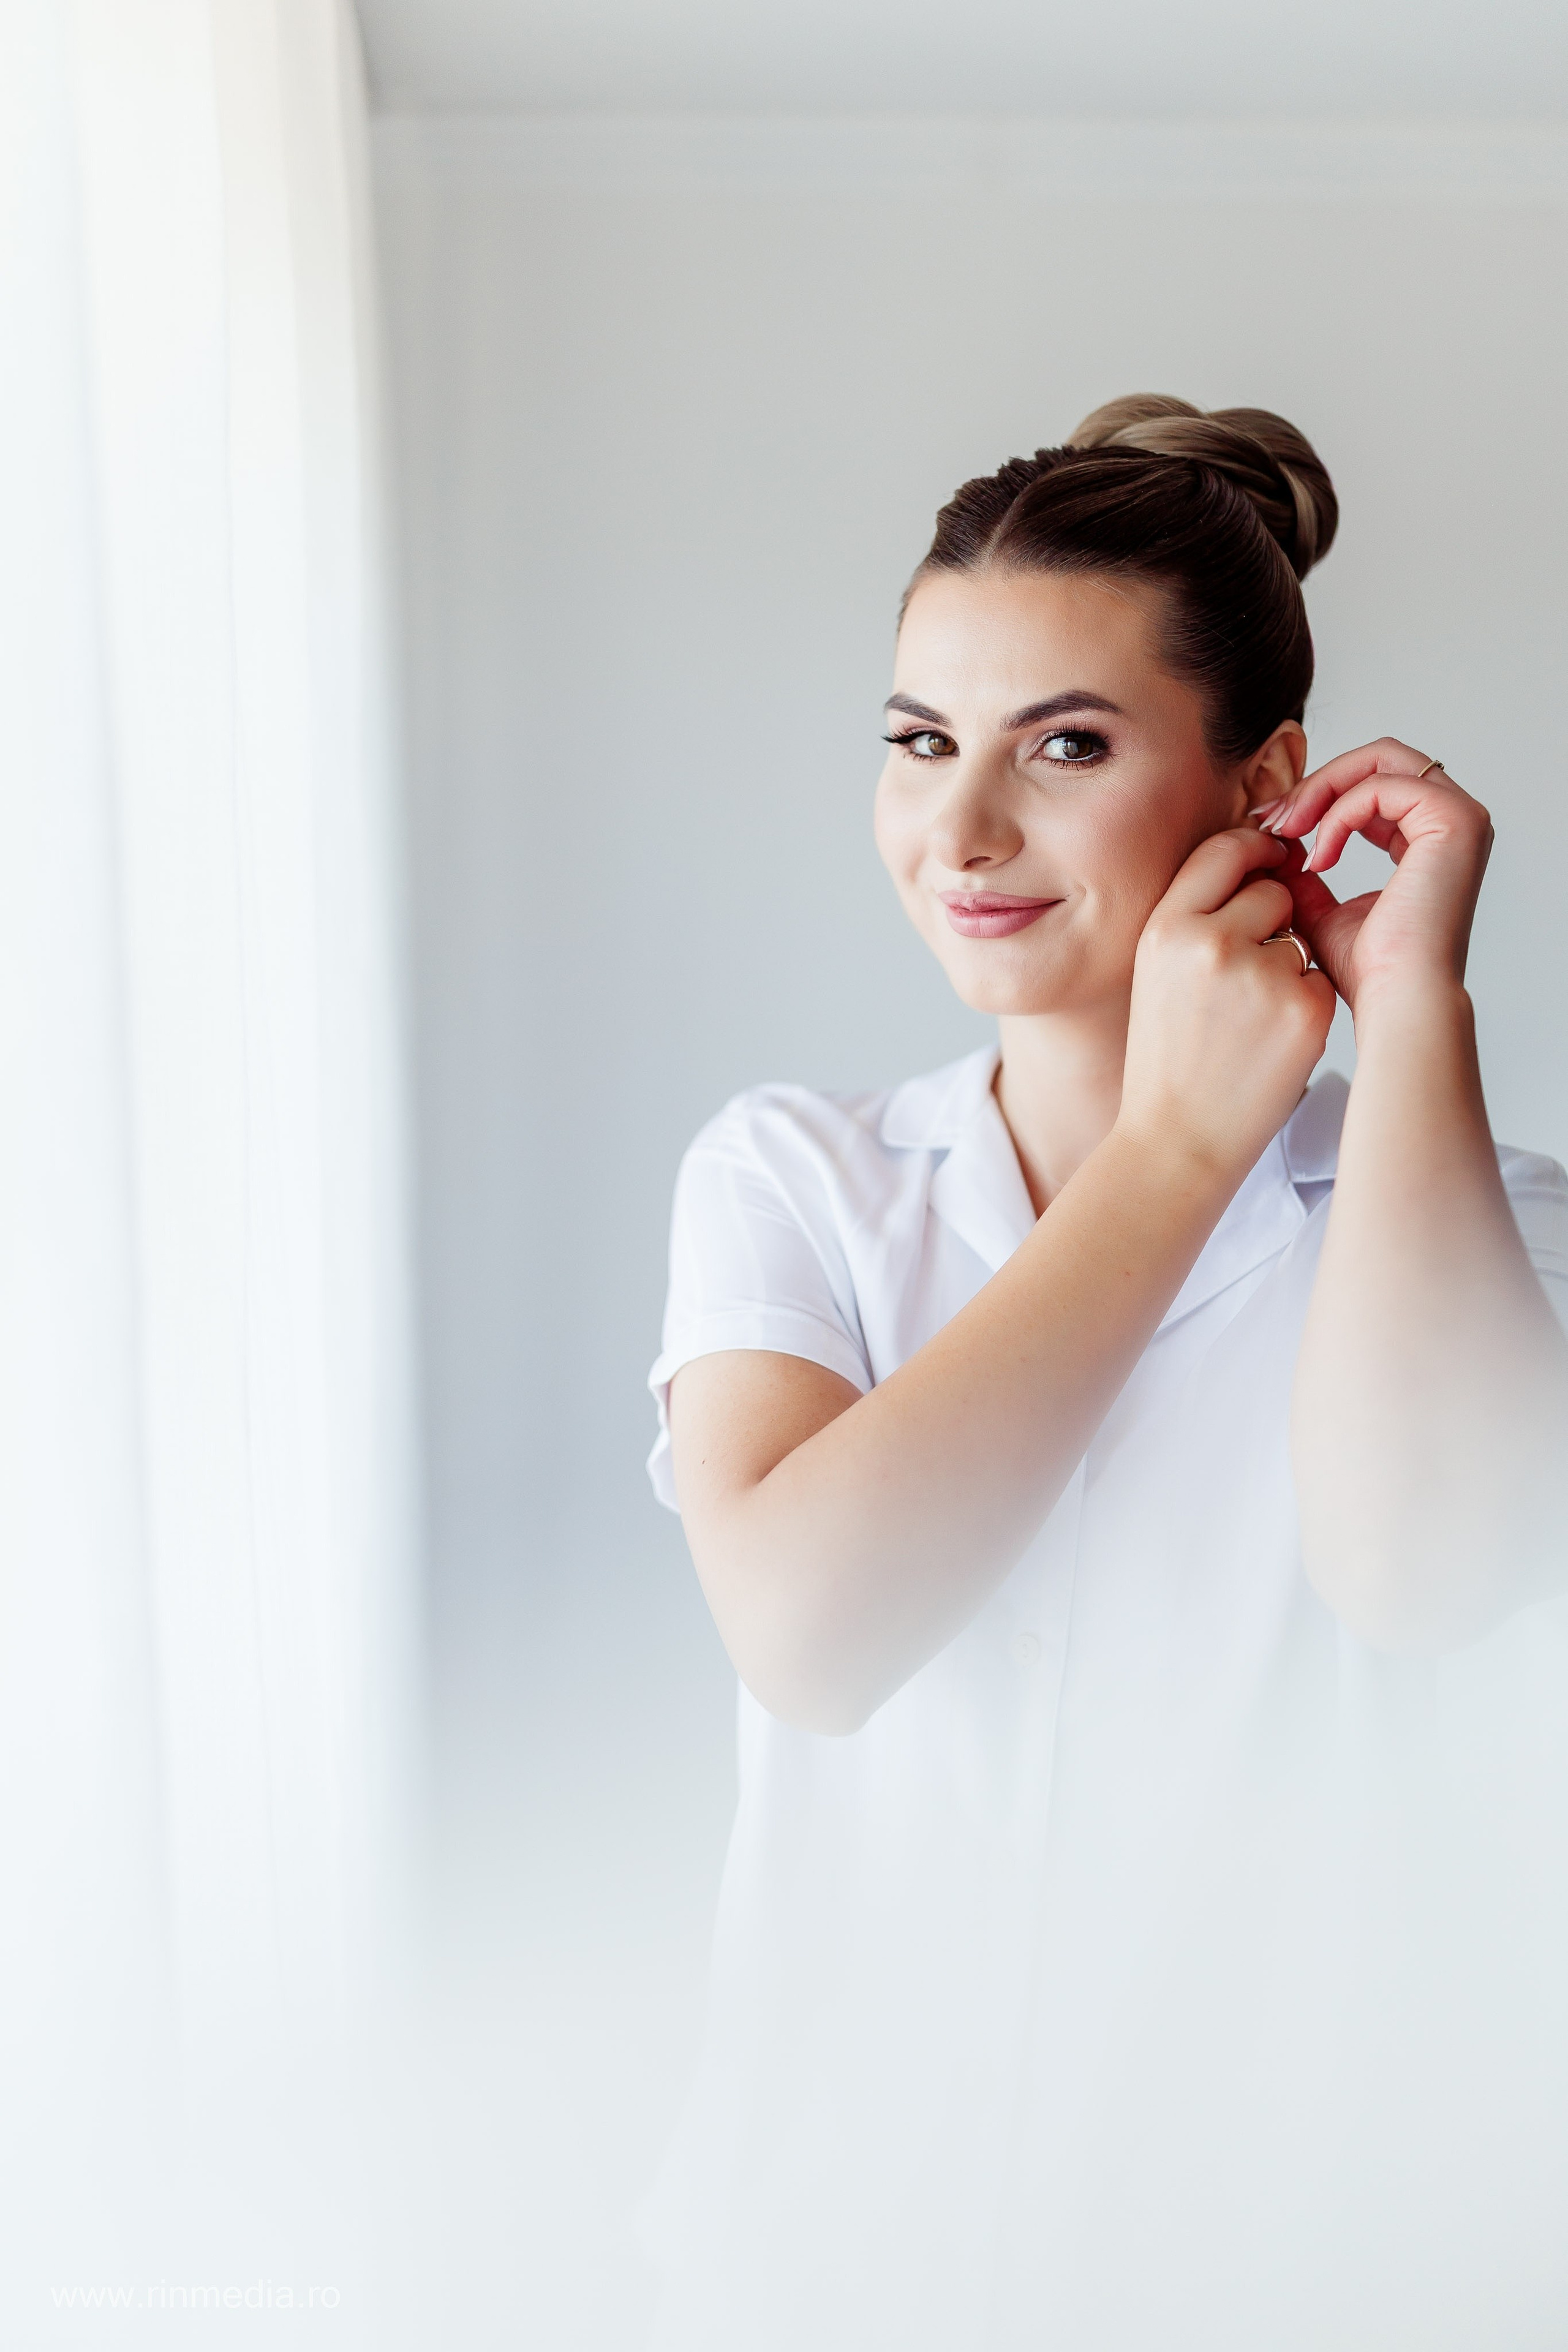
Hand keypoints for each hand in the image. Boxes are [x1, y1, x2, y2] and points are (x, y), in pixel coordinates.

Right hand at [1119, 825, 1336, 1176]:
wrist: (1178, 1140)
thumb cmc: (1167, 1060)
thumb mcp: (1155, 973)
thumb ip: (1195, 916)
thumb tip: (1256, 864)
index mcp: (1166, 929)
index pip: (1223, 851)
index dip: (1253, 849)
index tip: (1268, 858)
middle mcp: (1210, 943)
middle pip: (1271, 888)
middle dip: (1273, 916)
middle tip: (1248, 967)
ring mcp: (1261, 976)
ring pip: (1301, 934)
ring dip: (1288, 963)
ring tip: (1249, 1017)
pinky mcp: (1305, 1009)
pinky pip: (1320, 976)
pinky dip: (1304, 1002)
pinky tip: (1271, 1039)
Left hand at [1255, 739, 1492, 1016]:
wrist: (1397, 1001)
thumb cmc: (1367, 972)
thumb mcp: (1320, 911)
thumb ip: (1304, 871)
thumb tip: (1274, 841)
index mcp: (1428, 838)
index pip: (1371, 784)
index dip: (1317, 795)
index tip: (1268, 824)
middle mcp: (1452, 821)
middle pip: (1379, 758)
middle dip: (1317, 783)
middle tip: (1272, 818)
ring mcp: (1460, 817)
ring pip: (1381, 760)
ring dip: (1322, 791)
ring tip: (1287, 832)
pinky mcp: (1454, 821)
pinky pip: (1383, 785)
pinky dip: (1340, 812)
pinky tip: (1319, 857)